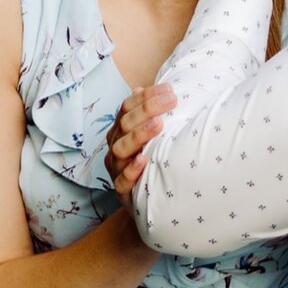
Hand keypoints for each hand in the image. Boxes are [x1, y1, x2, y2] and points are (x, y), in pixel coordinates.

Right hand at [106, 83, 177, 198]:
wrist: (144, 200)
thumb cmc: (149, 162)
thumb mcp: (150, 136)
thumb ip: (148, 114)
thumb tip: (144, 87)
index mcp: (121, 130)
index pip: (127, 107)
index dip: (146, 97)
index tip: (169, 89)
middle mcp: (116, 145)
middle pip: (125, 124)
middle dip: (147, 110)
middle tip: (171, 101)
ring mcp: (116, 167)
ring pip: (121, 149)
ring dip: (139, 135)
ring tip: (158, 125)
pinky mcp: (122, 190)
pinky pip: (121, 181)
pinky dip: (131, 170)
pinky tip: (143, 160)